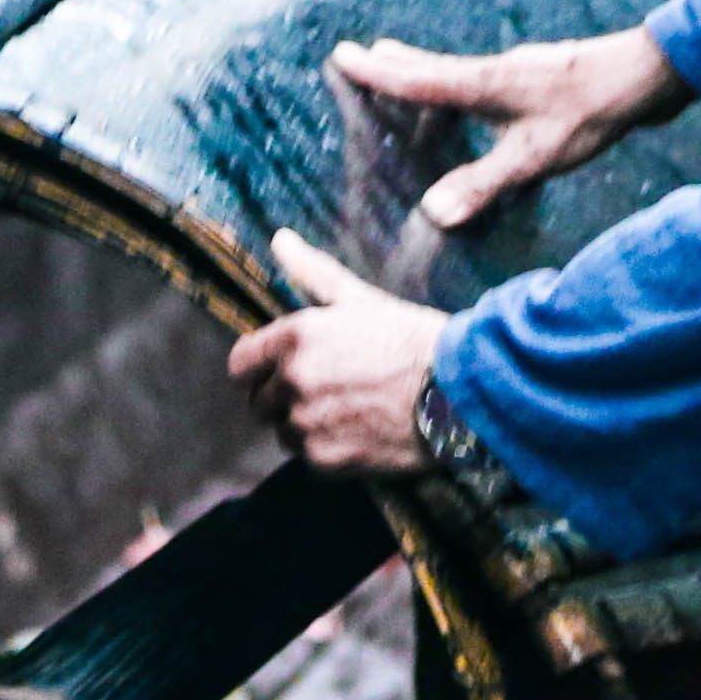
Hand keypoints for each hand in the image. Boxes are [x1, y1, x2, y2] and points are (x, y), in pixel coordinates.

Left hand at [231, 292, 449, 473]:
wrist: (460, 391)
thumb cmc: (415, 339)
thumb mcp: (361, 300)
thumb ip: (313, 273)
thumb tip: (280, 239)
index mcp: (295, 338)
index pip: (241, 365)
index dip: (259, 369)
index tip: (278, 370)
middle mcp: (293, 381)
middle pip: (259, 404)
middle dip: (285, 399)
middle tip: (326, 393)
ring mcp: (307, 423)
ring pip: (285, 433)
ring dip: (305, 427)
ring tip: (347, 414)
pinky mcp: (326, 460)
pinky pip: (309, 459)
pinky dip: (328, 451)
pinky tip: (360, 434)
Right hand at [336, 26, 689, 236]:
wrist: (650, 74)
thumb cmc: (593, 111)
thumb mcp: (536, 156)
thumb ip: (485, 184)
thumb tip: (432, 213)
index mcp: (486, 84)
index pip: (419, 79)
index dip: (378, 73)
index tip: (342, 55)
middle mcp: (497, 71)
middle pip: (434, 68)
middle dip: (397, 65)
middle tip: (364, 55)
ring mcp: (521, 72)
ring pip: (461, 73)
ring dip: (429, 74)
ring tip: (406, 73)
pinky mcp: (543, 79)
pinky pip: (486, 81)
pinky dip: (463, 87)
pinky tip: (479, 101)